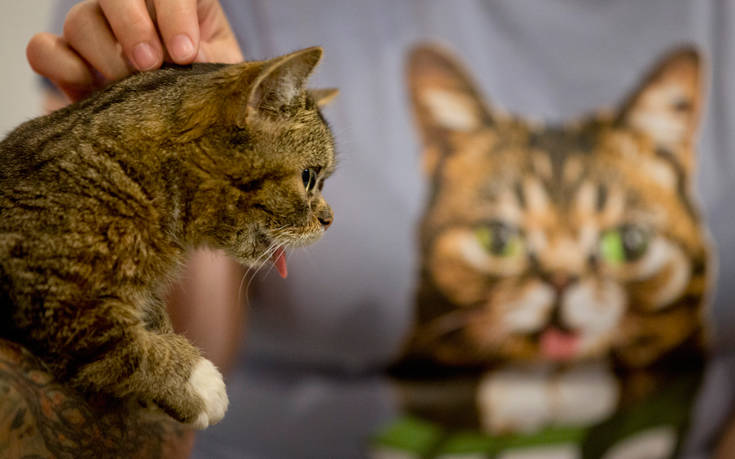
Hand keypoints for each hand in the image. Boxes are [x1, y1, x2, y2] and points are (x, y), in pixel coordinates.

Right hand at [26, 0, 242, 101]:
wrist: (188, 129)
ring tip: (129, 88)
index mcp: (176, 4)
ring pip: (80, 20)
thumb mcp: (222, 75)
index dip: (173, 15)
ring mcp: (96, 33)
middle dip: (132, 28)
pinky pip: (44, 49)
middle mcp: (132, 10)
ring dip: (105, 55)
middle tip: (151, 66)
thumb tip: (188, 56)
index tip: (185, 54)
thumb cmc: (209, 93)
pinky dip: (61, 68)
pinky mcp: (68, 63)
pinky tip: (91, 92)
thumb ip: (212, 61)